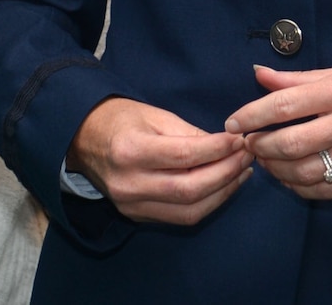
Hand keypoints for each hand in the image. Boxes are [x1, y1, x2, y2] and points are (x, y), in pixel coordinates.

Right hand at [66, 97, 251, 225]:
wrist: (83, 139)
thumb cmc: (121, 119)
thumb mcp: (155, 115)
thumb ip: (190, 134)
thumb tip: (227, 146)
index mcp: (131, 151)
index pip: (185, 156)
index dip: (219, 149)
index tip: (241, 139)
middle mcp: (130, 184)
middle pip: (190, 189)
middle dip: (227, 173)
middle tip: (248, 156)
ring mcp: (132, 205)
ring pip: (189, 210)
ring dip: (222, 193)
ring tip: (242, 173)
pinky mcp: (137, 216)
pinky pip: (180, 217)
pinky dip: (206, 204)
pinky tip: (222, 187)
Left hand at [225, 62, 331, 200]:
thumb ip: (299, 79)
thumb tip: (258, 75)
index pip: (285, 105)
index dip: (252, 115)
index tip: (233, 122)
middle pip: (290, 143)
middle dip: (259, 145)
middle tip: (247, 142)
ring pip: (303, 172)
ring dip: (275, 169)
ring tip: (265, 159)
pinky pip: (324, 190)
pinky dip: (298, 187)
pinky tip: (288, 177)